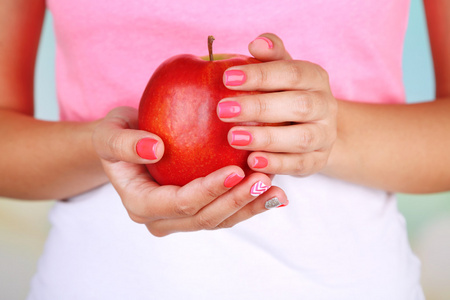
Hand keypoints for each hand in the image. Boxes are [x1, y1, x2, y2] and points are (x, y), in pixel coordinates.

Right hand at [92, 106, 287, 236]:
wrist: (127, 144)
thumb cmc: (118, 136)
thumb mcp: (109, 132)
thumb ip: (123, 142)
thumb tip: (154, 149)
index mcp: (140, 204)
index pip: (180, 203)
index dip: (209, 190)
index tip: (236, 170)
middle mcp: (161, 218)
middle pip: (205, 217)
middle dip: (236, 200)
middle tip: (264, 179)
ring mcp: (181, 218)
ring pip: (220, 220)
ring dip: (249, 206)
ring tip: (275, 189)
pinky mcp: (198, 210)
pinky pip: (226, 211)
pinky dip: (250, 204)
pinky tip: (274, 193)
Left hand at [218, 33, 336, 175]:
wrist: (315, 127)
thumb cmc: (287, 94)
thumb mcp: (281, 72)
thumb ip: (271, 57)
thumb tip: (256, 43)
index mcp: (315, 78)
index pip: (292, 73)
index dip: (261, 75)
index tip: (227, 78)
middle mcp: (326, 106)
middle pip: (299, 105)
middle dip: (259, 107)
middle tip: (223, 110)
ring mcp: (325, 136)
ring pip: (301, 138)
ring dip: (266, 138)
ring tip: (233, 138)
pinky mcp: (318, 161)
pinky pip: (299, 164)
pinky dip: (276, 164)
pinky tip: (251, 162)